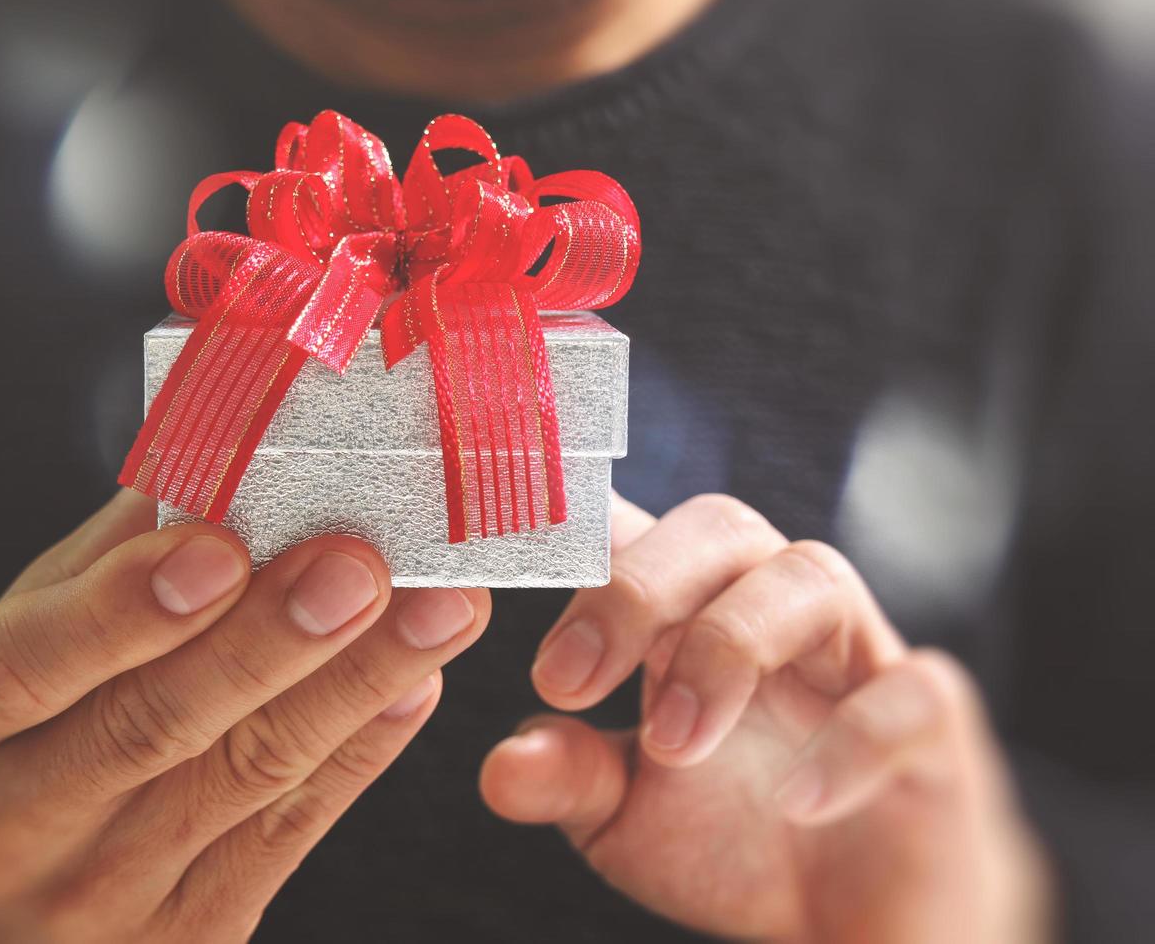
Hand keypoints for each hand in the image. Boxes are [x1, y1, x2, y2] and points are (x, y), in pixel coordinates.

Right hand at [0, 491, 489, 942]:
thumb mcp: (0, 639)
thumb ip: (99, 562)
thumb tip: (215, 454)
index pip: (22, 668)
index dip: (121, 609)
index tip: (220, 546)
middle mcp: (6, 831)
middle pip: (153, 728)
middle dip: (273, 640)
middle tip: (362, 564)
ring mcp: (97, 903)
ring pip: (243, 780)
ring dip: (353, 686)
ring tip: (434, 609)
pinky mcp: (186, 938)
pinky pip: (287, 838)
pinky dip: (359, 753)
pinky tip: (414, 684)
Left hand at [480, 494, 1051, 942]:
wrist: (854, 924)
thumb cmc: (736, 840)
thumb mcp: (625, 818)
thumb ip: (569, 776)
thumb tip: (499, 765)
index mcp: (688, 617)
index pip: (633, 528)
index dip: (568, 516)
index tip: (483, 558)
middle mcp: (771, 614)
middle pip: (721, 525)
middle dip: (638, 587)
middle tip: (569, 681)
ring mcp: (860, 659)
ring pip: (810, 577)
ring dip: (729, 648)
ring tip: (673, 745)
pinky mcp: (935, 726)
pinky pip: (911, 694)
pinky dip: (851, 742)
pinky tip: (795, 803)